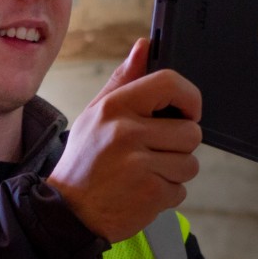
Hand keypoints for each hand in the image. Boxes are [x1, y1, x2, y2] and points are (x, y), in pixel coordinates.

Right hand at [49, 40, 203, 242]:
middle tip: (154, 154)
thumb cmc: (84, 161)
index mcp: (116, 107)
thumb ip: (124, 80)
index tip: (188, 112)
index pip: (170, 83)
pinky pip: (181, 190)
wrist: (67, 212)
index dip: (190, 98)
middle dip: (180, 146)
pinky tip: (141, 192)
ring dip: (173, 173)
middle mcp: (127, 132)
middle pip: (191, 131)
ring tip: (144, 175)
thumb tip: (144, 46)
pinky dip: (166, 195)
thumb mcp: (95, 114)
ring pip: (190, 163)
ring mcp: (140, 164)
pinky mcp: (150, 193)